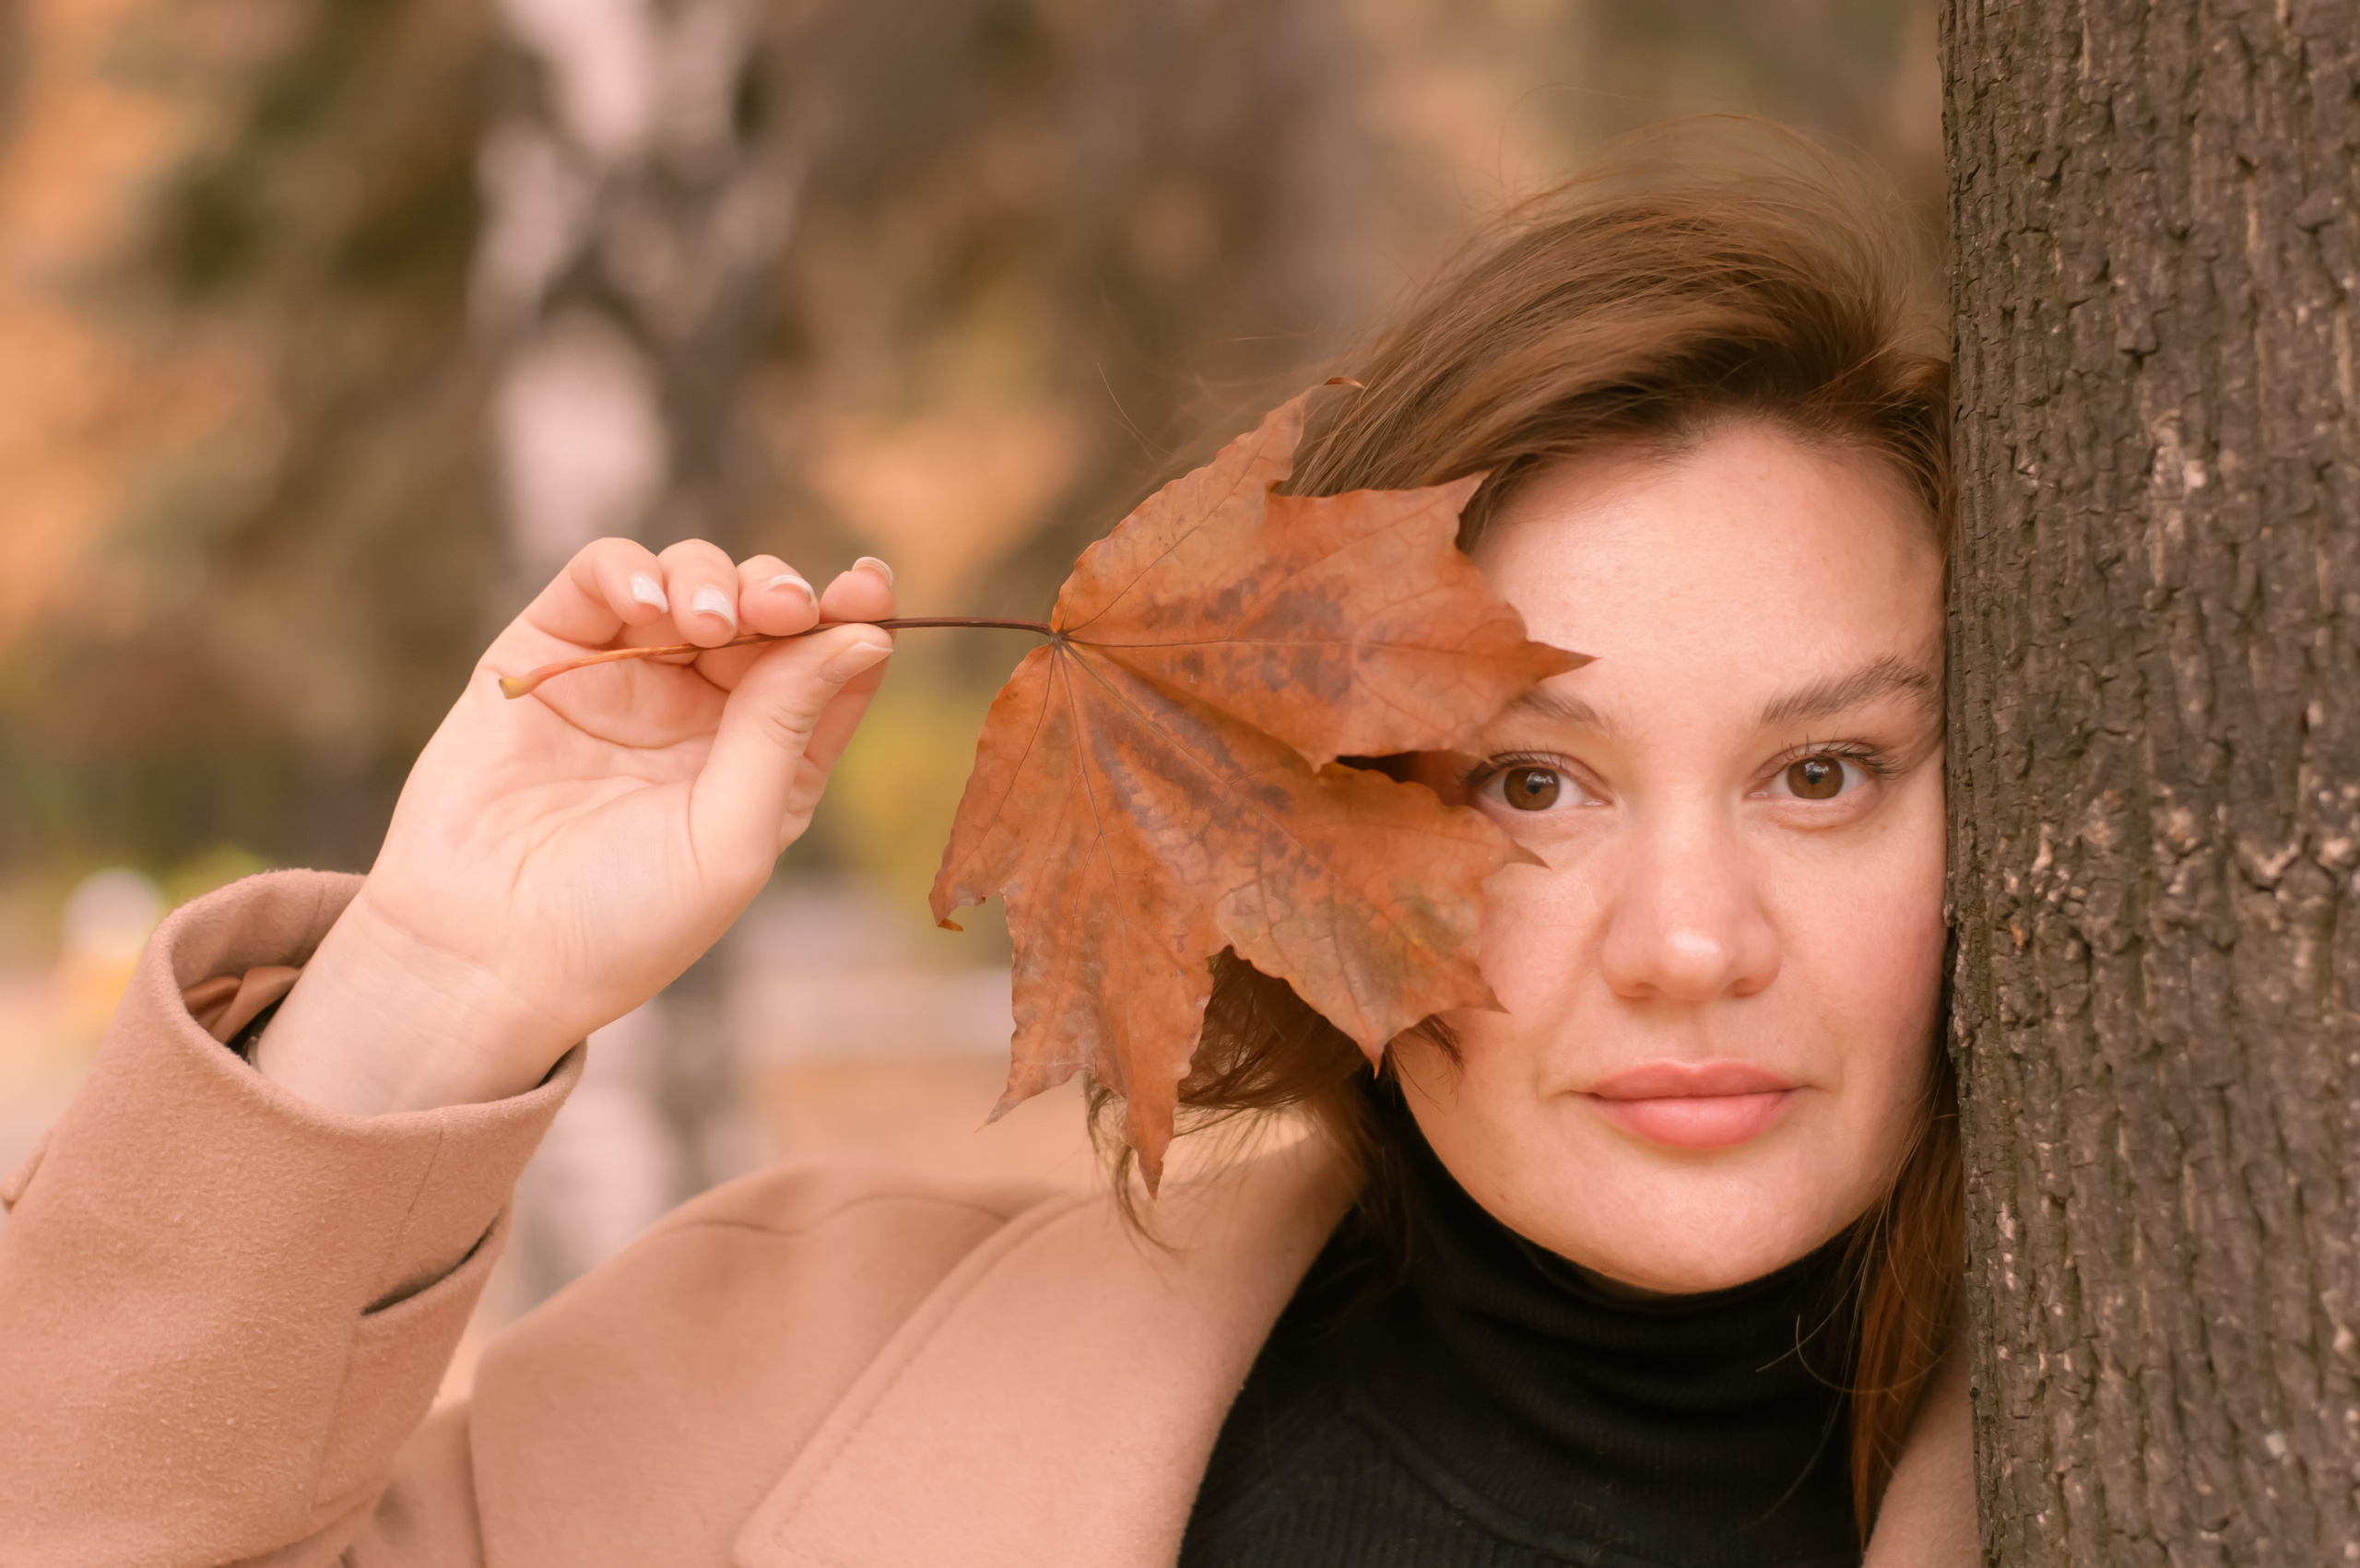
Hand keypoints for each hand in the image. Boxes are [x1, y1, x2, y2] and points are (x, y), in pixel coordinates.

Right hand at [253, 540, 896, 1114]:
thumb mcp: (733, 834)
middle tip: (783, 609)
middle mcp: (704, 710)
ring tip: (708, 620)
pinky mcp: (548, 652)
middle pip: (764, 610)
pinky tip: (647, 604)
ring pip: (689, 578)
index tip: (868, 589)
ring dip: (712, 579)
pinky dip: (630, 570)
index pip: (828, 666)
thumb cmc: (623, 925)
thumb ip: (788, 727)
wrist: (484, 957)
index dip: (853, 615)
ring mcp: (626, 675)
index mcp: (769, 760)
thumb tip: (865, 635)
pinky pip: (599, 578)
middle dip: (782, 593)